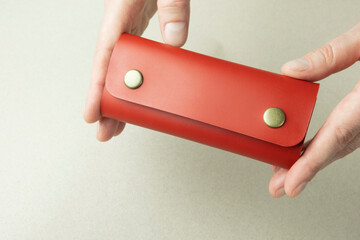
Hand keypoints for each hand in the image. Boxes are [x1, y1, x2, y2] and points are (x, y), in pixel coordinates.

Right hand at [84, 0, 189, 140]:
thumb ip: (172, 8)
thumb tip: (174, 42)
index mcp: (119, 12)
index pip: (104, 57)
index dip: (96, 88)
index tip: (93, 112)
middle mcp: (120, 22)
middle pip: (108, 69)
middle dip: (106, 102)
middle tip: (107, 130)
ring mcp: (128, 25)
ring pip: (119, 67)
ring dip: (118, 95)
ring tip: (119, 121)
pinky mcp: (139, 25)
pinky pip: (132, 58)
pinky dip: (130, 79)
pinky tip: (133, 92)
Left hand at [269, 23, 359, 197]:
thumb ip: (334, 54)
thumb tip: (294, 71)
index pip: (338, 134)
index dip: (312, 162)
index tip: (291, 182)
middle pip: (339, 146)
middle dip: (307, 169)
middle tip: (280, 185)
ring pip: (347, 143)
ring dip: (318, 158)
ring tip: (291, 169)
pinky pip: (355, 134)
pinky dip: (333, 144)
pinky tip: (316, 148)